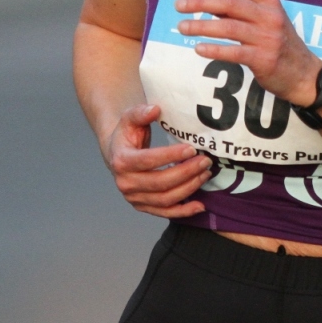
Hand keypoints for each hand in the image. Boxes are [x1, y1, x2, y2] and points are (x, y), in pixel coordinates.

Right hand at [104, 104, 210, 218]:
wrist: (117, 153)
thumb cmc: (127, 135)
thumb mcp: (129, 119)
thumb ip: (141, 113)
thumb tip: (155, 109)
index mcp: (121, 161)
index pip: (148, 161)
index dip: (171, 156)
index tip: (191, 149)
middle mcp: (125, 183)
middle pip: (160, 183)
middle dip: (186, 173)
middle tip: (205, 161)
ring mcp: (134, 198)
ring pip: (165, 199)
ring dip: (189, 188)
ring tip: (205, 174)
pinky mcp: (143, 207)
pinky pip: (165, 213)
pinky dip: (184, 211)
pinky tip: (201, 205)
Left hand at [175, 0, 321, 106]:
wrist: (304, 74)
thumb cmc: (278, 43)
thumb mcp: (262, 19)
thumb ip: (233, 8)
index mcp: (268, 1)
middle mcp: (269, 15)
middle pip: (230, 2)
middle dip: (200, 2)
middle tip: (178, 5)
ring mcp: (268, 37)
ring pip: (229, 27)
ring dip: (201, 26)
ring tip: (182, 27)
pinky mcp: (264, 59)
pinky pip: (234, 52)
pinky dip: (215, 50)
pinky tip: (198, 48)